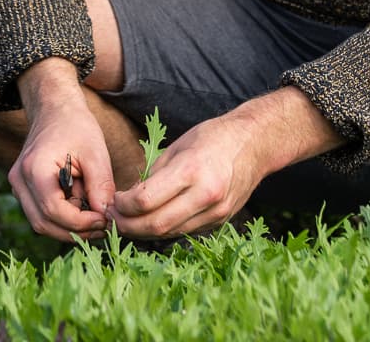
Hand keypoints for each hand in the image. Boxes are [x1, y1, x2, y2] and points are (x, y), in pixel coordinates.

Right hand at [11, 61, 113, 241]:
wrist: (55, 110)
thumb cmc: (76, 126)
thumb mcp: (95, 152)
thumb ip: (100, 186)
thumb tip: (107, 217)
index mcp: (34, 169)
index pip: (53, 210)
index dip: (80, 223)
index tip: (105, 220)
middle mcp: (19, 181)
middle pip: (44, 223)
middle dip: (75, 231)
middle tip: (103, 226)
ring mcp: (18, 186)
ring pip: (41, 223)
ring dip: (69, 227)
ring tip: (96, 218)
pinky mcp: (24, 190)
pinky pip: (42, 214)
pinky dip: (63, 218)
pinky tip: (84, 209)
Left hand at [108, 114, 262, 238]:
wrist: (255, 144)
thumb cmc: (213, 137)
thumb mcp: (179, 146)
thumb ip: (155, 174)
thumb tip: (131, 198)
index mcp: (191, 170)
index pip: (145, 200)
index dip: (122, 206)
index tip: (114, 201)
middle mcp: (205, 194)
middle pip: (156, 224)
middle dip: (128, 226)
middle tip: (114, 219)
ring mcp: (216, 211)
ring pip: (170, 233)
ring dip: (144, 232)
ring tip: (129, 223)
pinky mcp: (221, 220)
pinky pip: (186, 231)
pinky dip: (166, 229)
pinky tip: (154, 221)